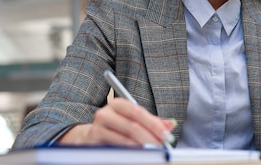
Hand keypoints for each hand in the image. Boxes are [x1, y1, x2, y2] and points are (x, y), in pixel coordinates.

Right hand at [57, 98, 174, 146]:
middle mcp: (106, 113)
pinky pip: (115, 149)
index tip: (167, 135)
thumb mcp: (133, 120)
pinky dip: (129, 153)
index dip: (154, 124)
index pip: (138, 112)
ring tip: (154, 153)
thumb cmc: (116, 127)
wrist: (89, 137)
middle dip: (150, 138)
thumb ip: (152, 122)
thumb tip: (171, 125)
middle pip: (132, 126)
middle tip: (162, 147)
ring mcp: (98, 128)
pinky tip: (138, 156)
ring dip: (142, 148)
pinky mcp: (94, 142)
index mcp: (118, 104)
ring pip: (124, 140)